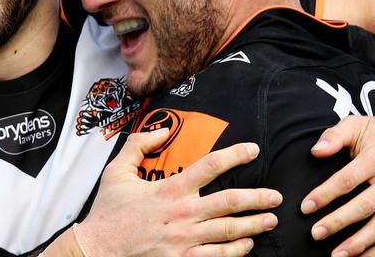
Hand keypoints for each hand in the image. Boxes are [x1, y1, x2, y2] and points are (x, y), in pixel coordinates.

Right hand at [77, 130, 281, 255]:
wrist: (98, 249)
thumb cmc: (109, 211)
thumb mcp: (117, 170)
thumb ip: (139, 145)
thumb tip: (163, 131)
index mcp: (170, 189)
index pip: (209, 166)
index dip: (235, 156)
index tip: (253, 150)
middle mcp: (182, 214)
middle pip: (230, 203)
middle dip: (257, 198)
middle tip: (277, 196)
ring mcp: (184, 241)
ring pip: (229, 232)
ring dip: (254, 225)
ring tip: (271, 219)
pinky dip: (236, 251)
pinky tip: (248, 246)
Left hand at [301, 115, 374, 255]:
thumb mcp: (358, 124)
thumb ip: (335, 136)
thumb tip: (316, 151)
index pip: (347, 180)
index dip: (324, 195)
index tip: (306, 207)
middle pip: (364, 207)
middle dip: (338, 223)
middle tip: (316, 233)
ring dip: (359, 244)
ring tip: (337, 255)